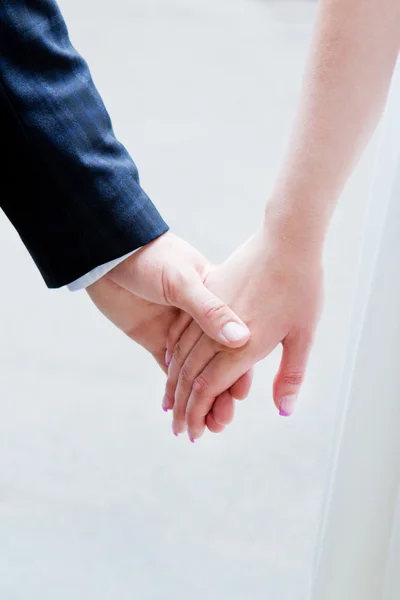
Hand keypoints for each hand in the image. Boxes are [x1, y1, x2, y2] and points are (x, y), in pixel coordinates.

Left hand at [86, 237, 252, 432]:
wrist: (110, 252)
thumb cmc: (151, 256)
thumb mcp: (181, 280)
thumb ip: (210, 310)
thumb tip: (241, 338)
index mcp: (220, 300)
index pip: (236, 342)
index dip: (240, 370)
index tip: (239, 396)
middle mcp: (202, 321)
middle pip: (219, 364)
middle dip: (221, 395)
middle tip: (221, 422)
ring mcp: (180, 333)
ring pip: (196, 373)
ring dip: (202, 400)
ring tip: (205, 427)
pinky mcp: (157, 340)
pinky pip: (170, 372)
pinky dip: (175, 393)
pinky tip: (179, 413)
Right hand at [165, 226, 322, 439]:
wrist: (286, 237)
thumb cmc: (301, 286)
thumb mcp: (303, 334)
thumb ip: (290, 374)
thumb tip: (283, 410)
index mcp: (244, 345)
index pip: (209, 387)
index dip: (198, 413)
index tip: (191, 432)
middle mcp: (220, 331)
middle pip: (191, 376)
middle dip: (183, 406)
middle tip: (177, 429)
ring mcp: (211, 310)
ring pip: (183, 355)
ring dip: (175, 384)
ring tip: (169, 404)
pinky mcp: (208, 294)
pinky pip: (183, 330)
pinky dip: (175, 354)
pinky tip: (172, 364)